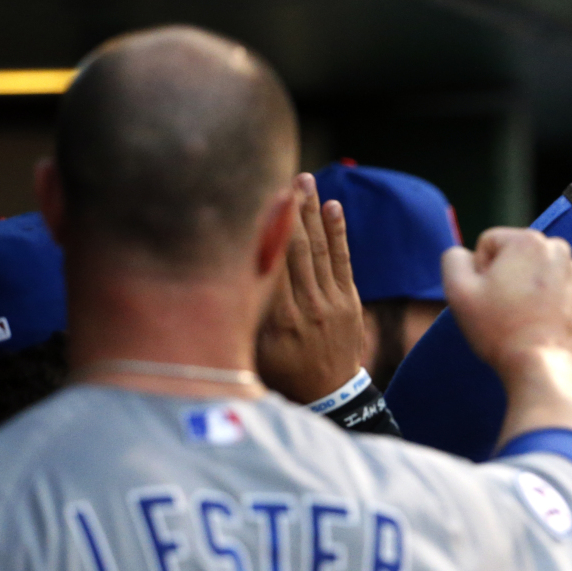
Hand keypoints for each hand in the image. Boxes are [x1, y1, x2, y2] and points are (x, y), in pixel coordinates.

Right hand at [257, 173, 365, 403]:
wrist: (329, 396)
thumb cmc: (282, 373)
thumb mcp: (255, 352)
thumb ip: (245, 316)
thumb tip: (222, 279)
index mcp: (278, 319)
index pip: (270, 264)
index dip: (264, 228)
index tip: (255, 197)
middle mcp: (306, 307)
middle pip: (295, 249)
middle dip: (290, 210)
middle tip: (285, 175)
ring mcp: (331, 303)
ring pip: (319, 250)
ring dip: (312, 213)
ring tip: (306, 180)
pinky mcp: (349, 302)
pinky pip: (343, 262)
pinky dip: (338, 234)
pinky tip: (333, 208)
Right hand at [444, 229, 571, 451]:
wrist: (541, 368)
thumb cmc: (499, 330)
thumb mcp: (459, 291)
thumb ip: (453, 259)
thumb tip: (465, 254)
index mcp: (528, 240)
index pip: (488, 244)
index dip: (479, 272)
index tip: (486, 297)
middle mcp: (558, 249)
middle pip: (514, 257)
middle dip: (505, 278)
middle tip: (502, 310)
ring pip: (535, 274)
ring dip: (525, 291)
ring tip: (520, 320)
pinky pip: (555, 291)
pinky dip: (545, 304)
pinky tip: (536, 326)